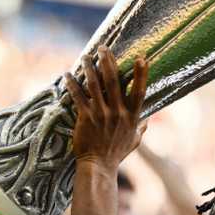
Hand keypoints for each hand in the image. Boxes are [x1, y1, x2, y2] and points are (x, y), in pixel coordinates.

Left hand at [64, 46, 148, 170]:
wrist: (98, 166)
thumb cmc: (117, 154)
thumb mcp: (134, 141)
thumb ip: (140, 128)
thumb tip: (147, 120)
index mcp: (131, 116)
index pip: (139, 91)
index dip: (140, 74)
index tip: (141, 57)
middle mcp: (117, 112)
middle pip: (114, 81)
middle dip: (108, 61)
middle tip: (103, 48)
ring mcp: (101, 114)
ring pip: (95, 85)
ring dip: (89, 68)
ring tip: (86, 56)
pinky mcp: (85, 117)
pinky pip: (78, 96)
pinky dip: (72, 84)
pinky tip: (67, 75)